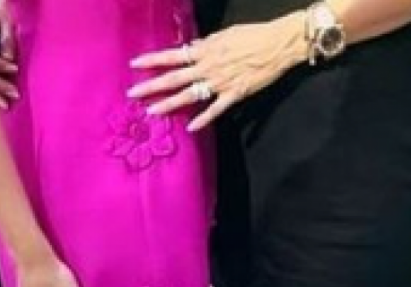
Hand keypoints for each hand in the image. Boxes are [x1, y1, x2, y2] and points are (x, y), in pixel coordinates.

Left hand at [129, 12, 307, 131]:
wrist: (278, 45)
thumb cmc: (253, 35)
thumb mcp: (225, 34)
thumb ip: (206, 44)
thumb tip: (192, 49)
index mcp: (205, 50)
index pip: (173, 55)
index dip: (153, 59)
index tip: (134, 63)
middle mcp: (208, 67)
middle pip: (174, 78)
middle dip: (151, 85)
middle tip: (132, 93)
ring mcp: (220, 82)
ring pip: (189, 95)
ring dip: (169, 104)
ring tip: (152, 111)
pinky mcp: (235, 94)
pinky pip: (215, 109)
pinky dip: (203, 119)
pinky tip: (191, 128)